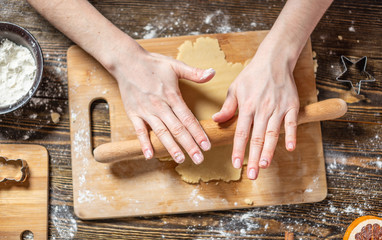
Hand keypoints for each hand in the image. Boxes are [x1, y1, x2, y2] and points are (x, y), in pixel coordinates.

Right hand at [111, 45, 214, 164]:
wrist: (126, 61)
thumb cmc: (152, 63)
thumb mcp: (175, 65)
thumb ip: (194, 73)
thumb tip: (213, 73)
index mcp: (172, 95)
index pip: (188, 118)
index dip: (198, 133)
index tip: (207, 145)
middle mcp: (159, 106)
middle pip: (177, 129)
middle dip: (189, 145)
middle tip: (199, 159)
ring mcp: (146, 111)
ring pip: (161, 132)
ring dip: (171, 147)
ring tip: (181, 159)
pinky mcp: (133, 113)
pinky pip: (139, 131)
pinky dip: (144, 143)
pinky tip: (150, 155)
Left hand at [212, 42, 299, 179]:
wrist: (274, 59)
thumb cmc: (252, 75)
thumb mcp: (235, 88)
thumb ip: (227, 107)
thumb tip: (216, 120)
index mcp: (246, 106)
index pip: (241, 132)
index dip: (238, 149)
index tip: (236, 164)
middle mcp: (262, 109)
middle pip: (257, 138)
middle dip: (254, 158)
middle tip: (252, 174)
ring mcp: (278, 108)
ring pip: (273, 133)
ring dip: (269, 151)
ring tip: (265, 165)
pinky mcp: (291, 105)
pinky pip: (291, 123)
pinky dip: (291, 135)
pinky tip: (289, 148)